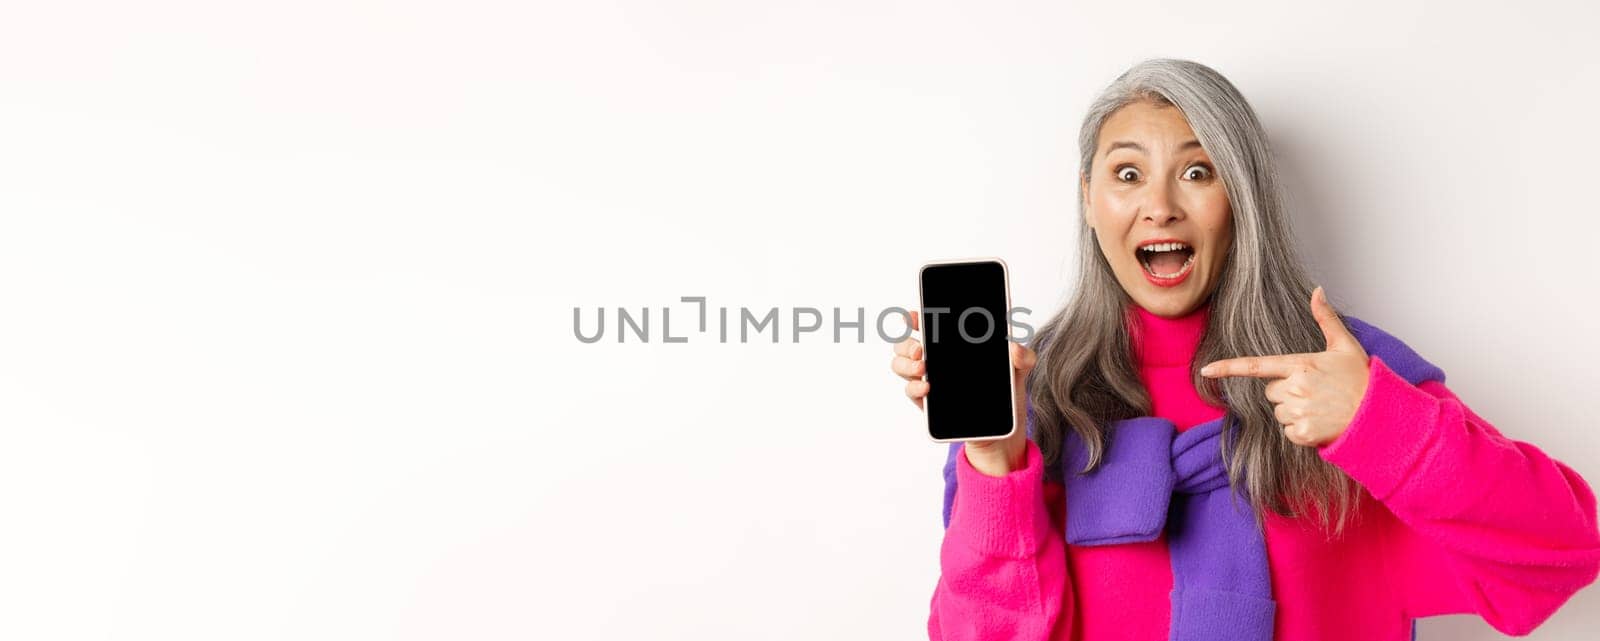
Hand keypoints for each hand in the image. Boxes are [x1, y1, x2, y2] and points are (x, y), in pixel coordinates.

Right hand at [891, 310, 1037, 474]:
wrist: (1002, 429)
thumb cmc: (1005, 392)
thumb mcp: (1019, 371)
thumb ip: (1023, 357)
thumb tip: (1015, 348)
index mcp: (952, 344)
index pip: (926, 325)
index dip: (914, 318)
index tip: (912, 316)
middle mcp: (934, 360)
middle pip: (905, 344)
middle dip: (906, 343)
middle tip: (920, 349)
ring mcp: (927, 379)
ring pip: (900, 365)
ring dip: (905, 363)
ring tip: (922, 367)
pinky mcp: (927, 402)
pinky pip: (910, 390)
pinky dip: (914, 387)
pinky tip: (927, 387)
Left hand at [1199, 286, 1370, 446]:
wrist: (1380, 414)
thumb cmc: (1361, 378)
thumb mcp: (1345, 345)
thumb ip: (1325, 318)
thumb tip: (1317, 290)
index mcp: (1301, 364)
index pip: (1256, 366)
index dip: (1228, 367)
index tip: (1206, 369)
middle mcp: (1296, 388)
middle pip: (1271, 391)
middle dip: (1286, 391)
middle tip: (1315, 391)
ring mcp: (1298, 411)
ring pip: (1278, 412)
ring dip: (1294, 411)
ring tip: (1320, 406)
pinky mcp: (1302, 433)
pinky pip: (1287, 431)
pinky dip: (1300, 430)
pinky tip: (1321, 422)